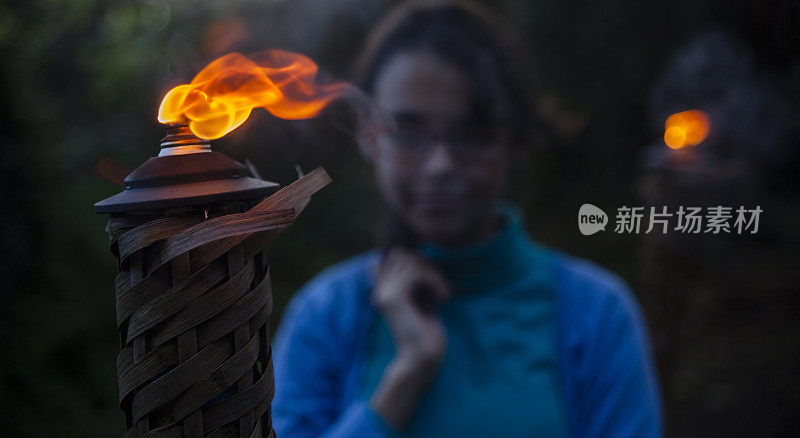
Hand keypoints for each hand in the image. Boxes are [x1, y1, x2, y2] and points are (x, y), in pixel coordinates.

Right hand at [369, 248, 450, 429]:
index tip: (435, 283)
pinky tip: (443, 298)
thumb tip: (417, 268)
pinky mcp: (394, 298)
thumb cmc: (426, 335)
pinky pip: (416, 272)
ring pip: (410, 260)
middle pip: (403, 254)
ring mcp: (384, 293)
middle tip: (441, 287)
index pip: (397, 255)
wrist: (420, 360)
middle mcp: (380, 289)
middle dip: (427, 264)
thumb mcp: (422, 302)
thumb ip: (417, 283)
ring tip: (444, 294)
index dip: (420, 262)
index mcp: (385, 290)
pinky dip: (434, 280)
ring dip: (433, 273)